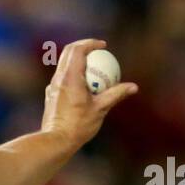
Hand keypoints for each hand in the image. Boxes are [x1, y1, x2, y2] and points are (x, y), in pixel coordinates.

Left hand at [40, 39, 137, 154]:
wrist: (56, 141)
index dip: (90, 43)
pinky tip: (84, 83)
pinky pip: (62, 77)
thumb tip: (133, 86)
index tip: (103, 46)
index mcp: (69, 77)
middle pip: (68, 52)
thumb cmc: (78, 126)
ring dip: (78, 59)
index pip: (77, 49)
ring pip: (63, 64)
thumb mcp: (101, 109)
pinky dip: (73, 73)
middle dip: (83, 46)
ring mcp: (52, 86)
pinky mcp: (50, 95)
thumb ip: (116, 94)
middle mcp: (58, 78)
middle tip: (98, 50)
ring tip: (93, 65)